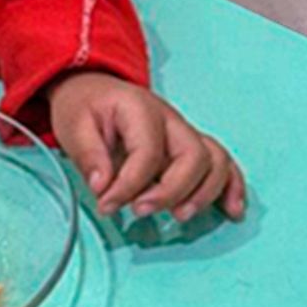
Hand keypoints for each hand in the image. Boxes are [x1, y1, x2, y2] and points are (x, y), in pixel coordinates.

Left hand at [47, 72, 247, 221]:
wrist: (94, 90)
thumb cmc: (86, 107)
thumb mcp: (73, 124)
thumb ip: (87, 154)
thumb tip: (103, 186)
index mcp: (140, 108)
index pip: (147, 151)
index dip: (128, 185)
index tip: (107, 205)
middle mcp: (171, 120)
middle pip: (193, 155)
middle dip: (172, 191)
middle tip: (141, 212)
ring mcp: (185, 133)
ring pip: (215, 160)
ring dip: (205, 193)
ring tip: (180, 217)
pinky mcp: (191, 147)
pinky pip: (223, 164)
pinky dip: (232, 188)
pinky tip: (233, 212)